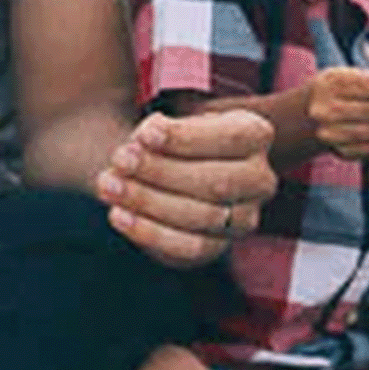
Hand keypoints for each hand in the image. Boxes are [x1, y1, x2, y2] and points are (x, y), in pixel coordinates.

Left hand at [98, 105, 276, 268]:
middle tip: (119, 160)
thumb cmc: (170, 139)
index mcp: (256, 135)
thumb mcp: (171, 122)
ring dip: (147, 201)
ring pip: (201, 216)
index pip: (231, 138)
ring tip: (108, 185)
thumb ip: (159, 128)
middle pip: (215, 181)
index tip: (143, 134)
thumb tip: (144, 141)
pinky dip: (148, 232)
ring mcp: (244, 217)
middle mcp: (260, 179)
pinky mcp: (219, 246)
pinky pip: (188, 248)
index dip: (186, 138)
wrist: (167, 171)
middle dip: (161, 171)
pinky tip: (118, 215)